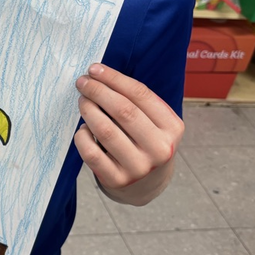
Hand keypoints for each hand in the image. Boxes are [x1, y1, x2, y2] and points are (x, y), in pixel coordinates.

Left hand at [74, 64, 183, 205]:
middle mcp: (160, 149)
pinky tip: (83, 129)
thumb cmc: (146, 142)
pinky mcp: (118, 180)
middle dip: (99, 91)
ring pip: (106, 131)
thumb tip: (100, 75)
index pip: (140, 94)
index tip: (95, 69)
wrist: (147, 184)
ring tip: (82, 101)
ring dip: (89, 110)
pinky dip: (83, 137)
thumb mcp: (155, 123)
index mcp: (172, 128)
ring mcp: (139, 168)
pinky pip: (92, 154)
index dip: (114, 79)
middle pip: (123, 111)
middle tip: (83, 82)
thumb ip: (137, 102)